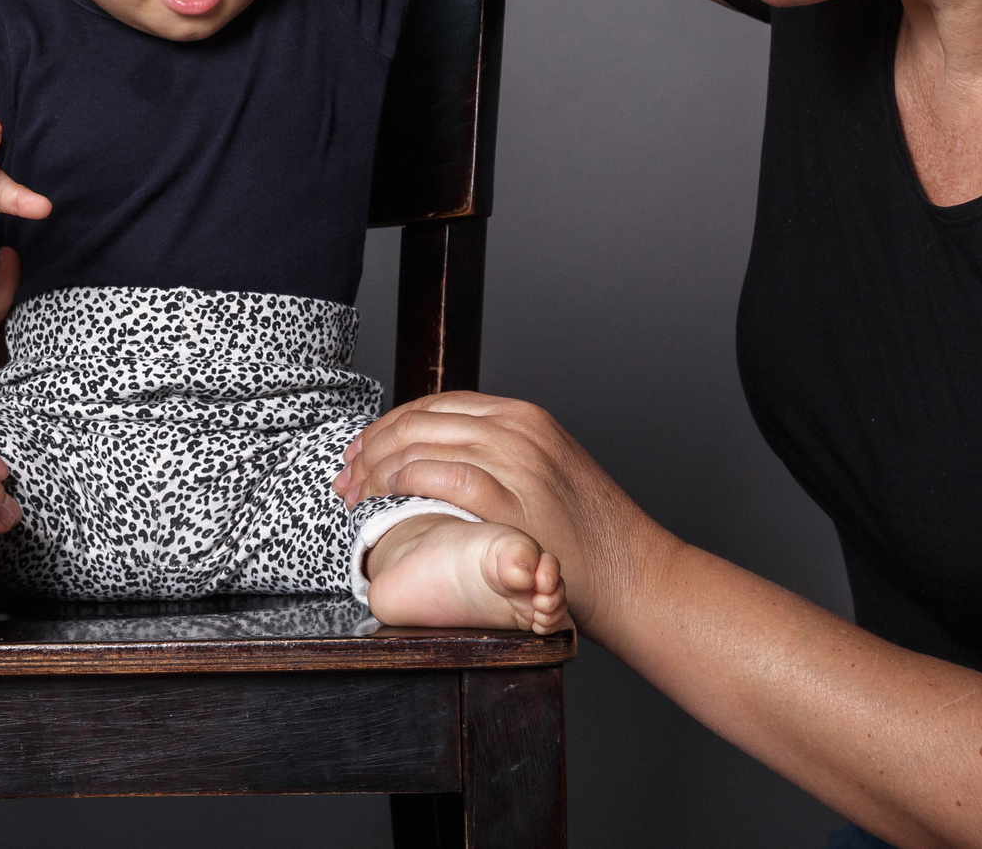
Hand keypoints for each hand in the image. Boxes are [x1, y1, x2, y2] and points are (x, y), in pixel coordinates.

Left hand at [335, 389, 642, 632]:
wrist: (636, 577)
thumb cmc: (588, 538)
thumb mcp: (545, 472)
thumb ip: (498, 456)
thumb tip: (435, 458)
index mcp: (523, 416)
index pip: (436, 404)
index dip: (388, 425)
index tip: (360, 451)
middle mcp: (518, 429)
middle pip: (421, 421)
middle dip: (371, 447)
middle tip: (345, 477)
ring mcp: (518, 461)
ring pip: (423, 445)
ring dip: (376, 469)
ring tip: (354, 495)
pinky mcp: (514, 500)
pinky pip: (442, 479)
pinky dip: (402, 485)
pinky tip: (383, 501)